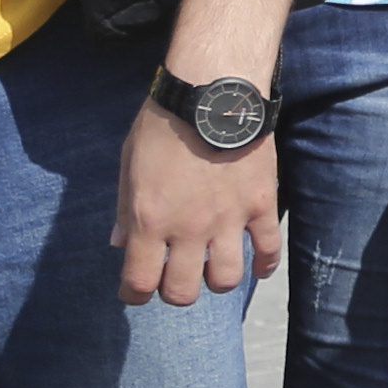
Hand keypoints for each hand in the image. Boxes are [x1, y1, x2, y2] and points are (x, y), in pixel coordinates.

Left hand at [116, 108, 283, 307]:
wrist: (212, 92)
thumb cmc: (164, 124)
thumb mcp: (130, 163)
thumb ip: (125, 208)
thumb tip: (119, 243)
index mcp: (150, 219)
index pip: (139, 281)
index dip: (135, 294)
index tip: (136, 292)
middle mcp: (188, 228)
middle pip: (183, 291)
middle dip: (175, 292)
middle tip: (175, 279)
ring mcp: (228, 220)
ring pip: (226, 279)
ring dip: (216, 281)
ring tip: (212, 268)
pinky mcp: (260, 205)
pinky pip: (268, 249)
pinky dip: (264, 265)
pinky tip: (259, 268)